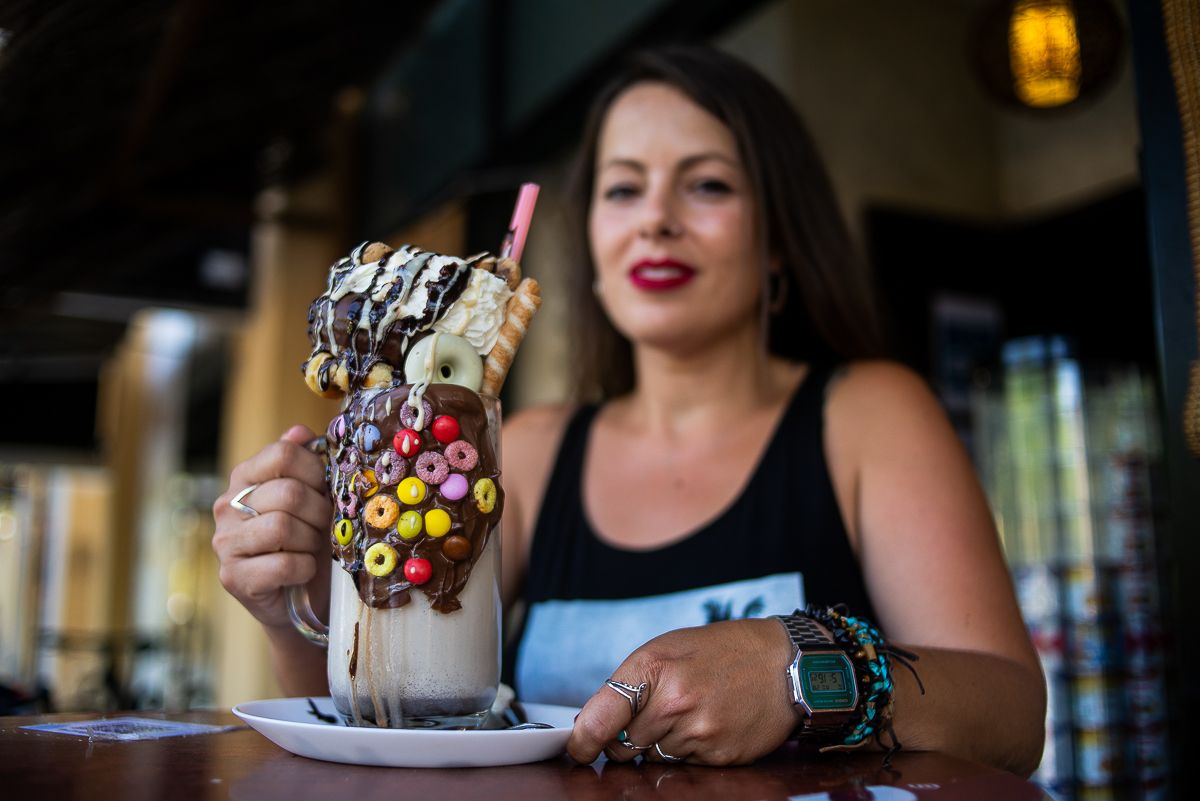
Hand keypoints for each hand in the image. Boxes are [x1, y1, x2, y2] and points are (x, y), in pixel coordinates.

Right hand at [211, 425, 331, 631]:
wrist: (301, 597)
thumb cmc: (308, 540)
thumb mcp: (313, 498)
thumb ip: (305, 463)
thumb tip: (301, 431)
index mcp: (245, 477)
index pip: (282, 454)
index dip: (315, 470)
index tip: (325, 489)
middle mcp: (227, 506)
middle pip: (287, 493)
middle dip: (319, 512)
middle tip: (324, 526)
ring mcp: (225, 543)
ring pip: (282, 527)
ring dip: (311, 541)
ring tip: (312, 548)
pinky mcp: (233, 578)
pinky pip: (283, 565)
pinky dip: (304, 569)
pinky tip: (303, 571)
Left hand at [567, 618, 801, 765]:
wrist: (783, 663)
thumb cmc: (721, 651)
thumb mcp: (668, 649)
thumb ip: (629, 684)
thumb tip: (591, 723)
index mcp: (652, 668)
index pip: (598, 719)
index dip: (581, 741)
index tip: (577, 749)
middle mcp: (673, 703)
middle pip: (622, 747)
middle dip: (626, 739)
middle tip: (652, 716)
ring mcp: (698, 732)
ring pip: (652, 759)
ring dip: (659, 745)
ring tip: (687, 715)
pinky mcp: (718, 756)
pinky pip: (683, 766)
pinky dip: (688, 752)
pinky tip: (707, 725)